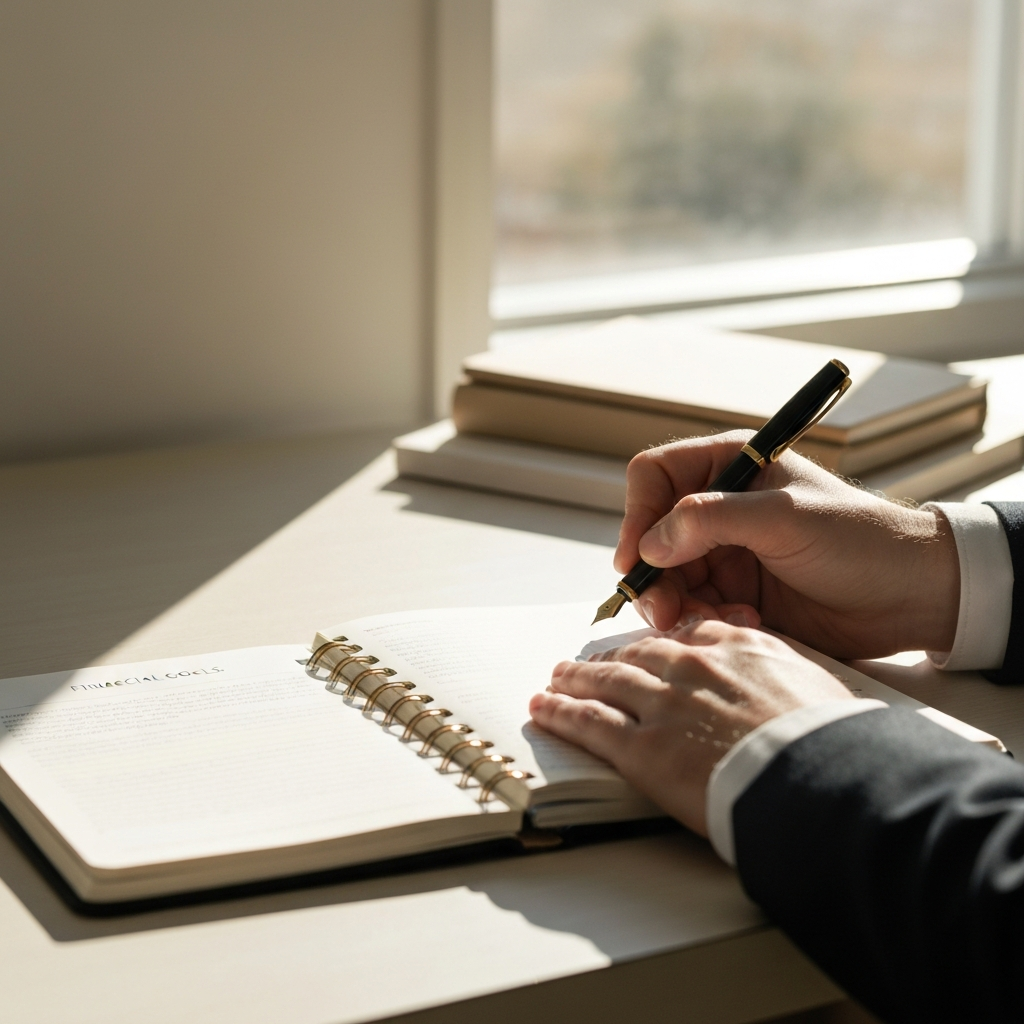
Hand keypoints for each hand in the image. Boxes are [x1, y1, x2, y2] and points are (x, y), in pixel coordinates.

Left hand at [529, 622, 853, 835]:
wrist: (819, 778)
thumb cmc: (830, 741)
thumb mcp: (817, 687)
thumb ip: (785, 675)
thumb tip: (786, 684)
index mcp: (735, 648)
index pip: (682, 636)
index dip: (654, 643)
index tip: (643, 648)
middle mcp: (691, 668)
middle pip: (635, 656)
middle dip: (606, 659)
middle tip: (585, 663)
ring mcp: (662, 705)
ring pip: (604, 683)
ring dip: (575, 680)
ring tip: (556, 679)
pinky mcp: (641, 747)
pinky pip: (588, 723)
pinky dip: (560, 713)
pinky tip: (543, 708)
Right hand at [616, 431, 959, 658]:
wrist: (910, 595)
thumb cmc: (860, 540)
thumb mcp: (784, 519)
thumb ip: (711, 521)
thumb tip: (650, 544)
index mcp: (730, 466)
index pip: (654, 477)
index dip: (638, 516)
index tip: (637, 560)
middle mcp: (719, 506)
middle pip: (651, 535)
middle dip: (656, 576)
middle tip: (667, 612)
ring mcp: (725, 551)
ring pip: (667, 578)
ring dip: (682, 604)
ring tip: (723, 618)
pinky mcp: (735, 591)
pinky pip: (694, 607)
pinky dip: (707, 620)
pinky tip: (746, 621)